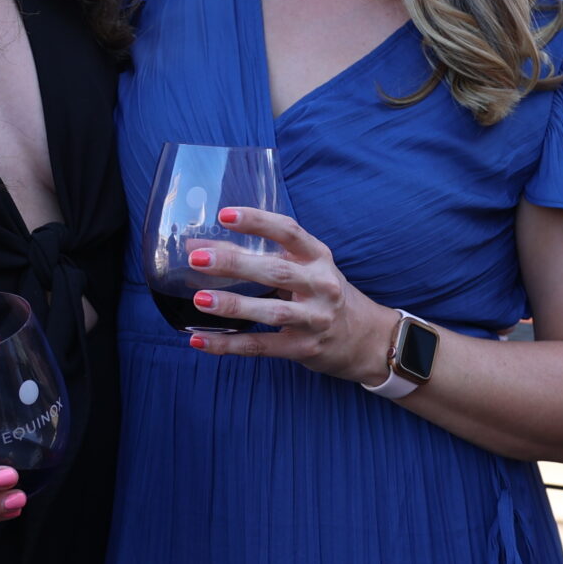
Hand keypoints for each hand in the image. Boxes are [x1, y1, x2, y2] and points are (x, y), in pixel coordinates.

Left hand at [182, 207, 392, 384]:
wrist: (365, 338)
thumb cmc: (322, 294)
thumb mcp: (302, 268)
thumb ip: (256, 256)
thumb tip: (197, 248)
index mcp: (318, 258)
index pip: (289, 232)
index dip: (257, 222)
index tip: (225, 215)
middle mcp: (321, 286)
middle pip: (277, 272)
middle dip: (235, 264)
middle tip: (198, 258)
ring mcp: (315, 319)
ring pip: (271, 312)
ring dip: (234, 306)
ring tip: (201, 300)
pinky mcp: (304, 348)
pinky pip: (261, 347)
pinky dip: (229, 345)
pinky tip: (200, 341)